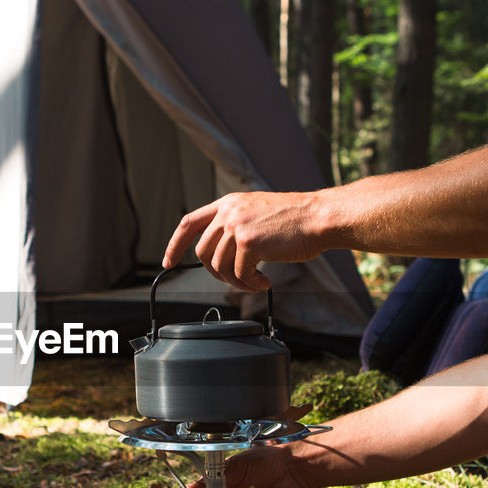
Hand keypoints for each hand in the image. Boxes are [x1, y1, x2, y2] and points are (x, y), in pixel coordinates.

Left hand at [162, 191, 326, 292]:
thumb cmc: (295, 220)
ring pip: (219, 267)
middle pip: (202, 252)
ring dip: (237, 282)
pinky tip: (264, 282)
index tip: (168, 262)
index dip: (174, 244)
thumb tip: (219, 255)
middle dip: (216, 273)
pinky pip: (239, 275)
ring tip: (255, 282)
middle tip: (238, 279)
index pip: (189, 223)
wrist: (318, 217)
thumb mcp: (256, 213)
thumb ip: (235, 226)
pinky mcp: (249, 242)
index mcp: (228, 203)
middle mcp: (228, 212)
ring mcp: (237, 226)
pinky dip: (250, 285)